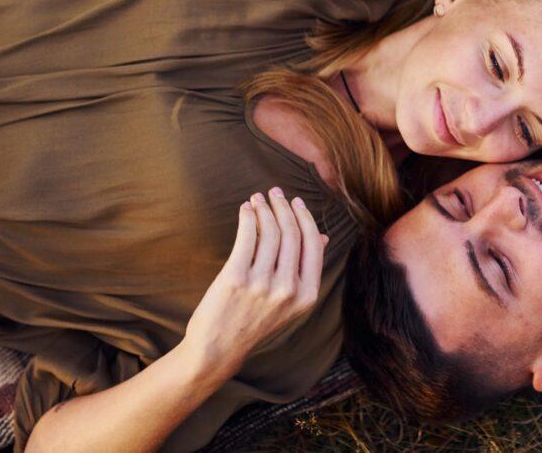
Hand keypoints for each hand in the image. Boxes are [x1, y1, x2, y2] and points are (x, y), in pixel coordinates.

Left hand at [181, 188, 327, 378]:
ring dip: (264, 209)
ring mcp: (262, 285)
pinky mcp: (236, 278)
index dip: (304, 218)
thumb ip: (307, 270)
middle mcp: (288, 290)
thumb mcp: (290, 302)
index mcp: (307, 295)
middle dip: (283, 207)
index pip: (312, 245)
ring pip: (270, 232)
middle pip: (291, 234)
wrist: (218, 348)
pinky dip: (248, 217)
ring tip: (256, 199)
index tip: (295, 202)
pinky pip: (247, 237)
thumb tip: (323, 237)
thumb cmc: (254, 321)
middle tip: (275, 193)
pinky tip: (245, 210)